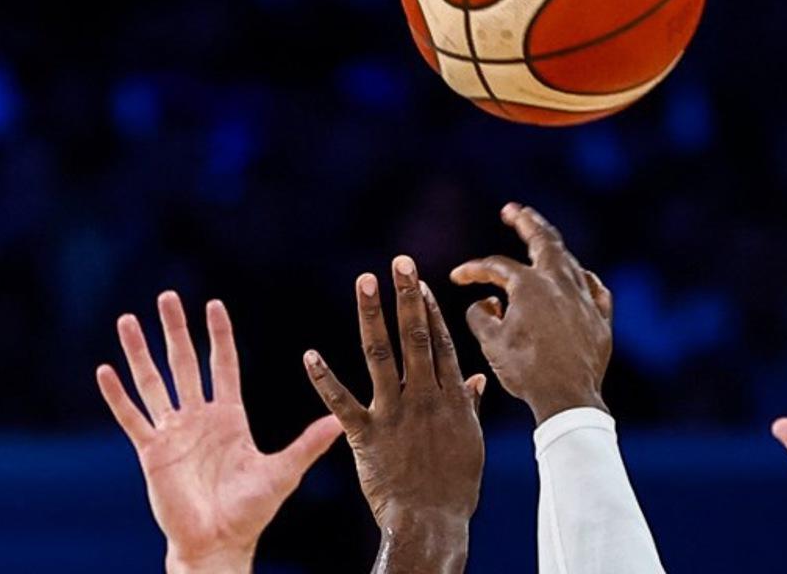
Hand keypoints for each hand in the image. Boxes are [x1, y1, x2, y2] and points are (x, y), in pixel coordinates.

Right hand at [96, 293, 342, 573]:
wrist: (218, 542)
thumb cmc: (252, 511)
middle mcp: (199, 418)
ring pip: (153, 382)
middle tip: (167, 296)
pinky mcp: (152, 452)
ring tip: (127, 321)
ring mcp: (173, 433)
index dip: (218, 335)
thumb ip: (308, 443)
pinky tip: (105, 369)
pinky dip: (118, 395)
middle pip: (185, 362)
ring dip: (140, 352)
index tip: (214, 304)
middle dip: (176, 329)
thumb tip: (341, 421)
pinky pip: (131, 417)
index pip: (223, 365)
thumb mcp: (284, 471)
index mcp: (230, 417)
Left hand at [304, 256, 485, 573]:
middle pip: (414, 336)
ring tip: (363, 281)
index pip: (440, 342)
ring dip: (371, 315)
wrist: (431, 523)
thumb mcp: (471, 440)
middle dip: (406, 296)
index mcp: (451, 395)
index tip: (418, 281)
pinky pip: (341, 401)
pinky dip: (324, 378)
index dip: (429, 309)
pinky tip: (309, 354)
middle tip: (398, 262)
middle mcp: (424, 395)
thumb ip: (470, 403)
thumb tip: (477, 377)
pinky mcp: (366, 435)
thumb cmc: (455, 486)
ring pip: (380, 355)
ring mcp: (394, 412)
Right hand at [450, 202, 612, 424]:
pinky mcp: (601, 318)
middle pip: (544, 240)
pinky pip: (594, 288)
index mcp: (529, 285)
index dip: (474, 270)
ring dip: (553, 248)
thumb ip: (480, 316)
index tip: (457, 277)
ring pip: (569, 262)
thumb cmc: (526, 371)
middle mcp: (559, 283)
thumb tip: (486, 301)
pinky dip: (582, 279)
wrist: (568, 398)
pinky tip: (579, 276)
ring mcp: (584, 298)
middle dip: (526, 221)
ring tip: (543, 240)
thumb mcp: (491, 343)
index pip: (497, 267)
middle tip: (513, 210)